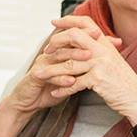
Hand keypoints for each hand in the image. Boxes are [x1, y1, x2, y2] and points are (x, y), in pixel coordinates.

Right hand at [0, 21, 125, 136]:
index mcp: (57, 51)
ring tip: (89, 59)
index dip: (86, 34)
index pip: (72, 38)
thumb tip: (107, 52)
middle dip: (83, 41)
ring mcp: (42, 64)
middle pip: (66, 43)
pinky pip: (49, 76)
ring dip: (74, 57)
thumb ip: (86, 63)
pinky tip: (71, 81)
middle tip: (98, 39)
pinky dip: (61, 79)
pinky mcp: (35, 77)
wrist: (29, 101)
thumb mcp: (71, 74)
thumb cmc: (50, 86)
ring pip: (59, 57)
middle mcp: (49, 54)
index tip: (103, 34)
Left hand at [40, 16, 136, 124]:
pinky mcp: (98, 79)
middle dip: (56, 42)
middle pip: (74, 36)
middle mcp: (102, 49)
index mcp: (105, 43)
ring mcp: (100, 64)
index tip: (54, 22)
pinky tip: (54, 93)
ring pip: (69, 63)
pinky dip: (62, 89)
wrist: (136, 96)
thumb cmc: (123, 80)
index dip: (68, 20)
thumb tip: (86, 39)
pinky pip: (74, 83)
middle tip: (46, 51)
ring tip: (39, 74)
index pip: (86, 23)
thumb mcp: (112, 59)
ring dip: (51, 70)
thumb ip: (99, 48)